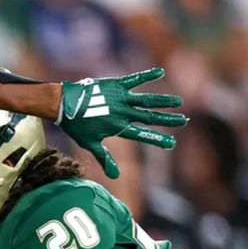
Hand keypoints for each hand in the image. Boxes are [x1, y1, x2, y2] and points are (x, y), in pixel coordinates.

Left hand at [57, 68, 187, 178]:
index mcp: (118, 127)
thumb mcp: (91, 144)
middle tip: (183, 121)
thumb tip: (115, 176)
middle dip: (167, 119)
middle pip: (149, 116)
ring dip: (163, 100)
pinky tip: (160, 72)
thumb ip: (105, 158)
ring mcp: (120, 98)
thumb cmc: (76, 126)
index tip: (172, 144)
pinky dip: (147, 75)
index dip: (157, 139)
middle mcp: (122, 113)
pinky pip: (134, 79)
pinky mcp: (116, 85)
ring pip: (146, 99)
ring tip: (178, 102)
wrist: (64, 104)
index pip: (142, 135)